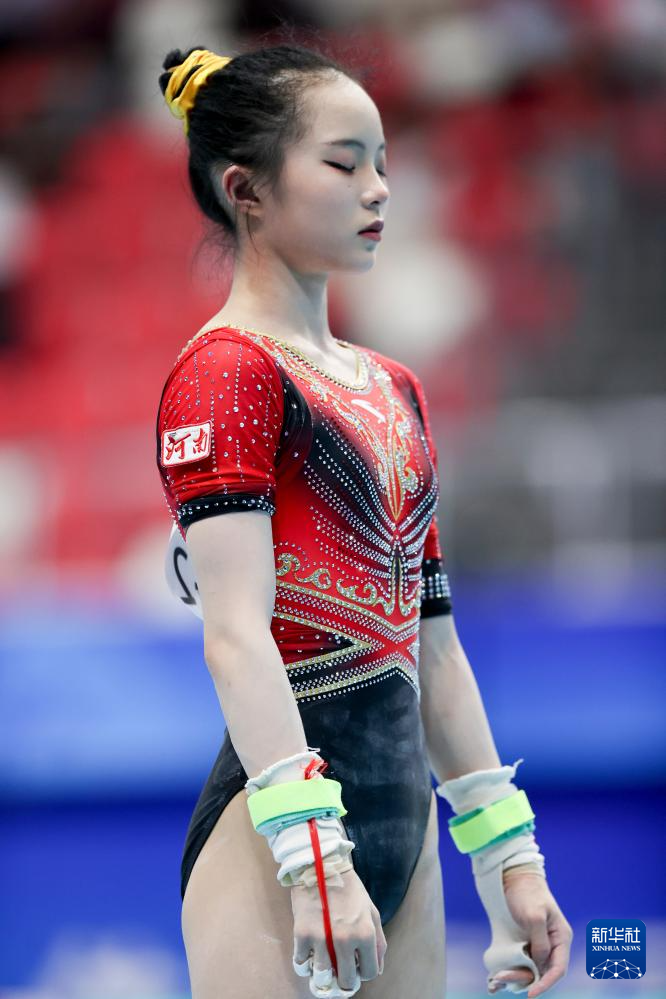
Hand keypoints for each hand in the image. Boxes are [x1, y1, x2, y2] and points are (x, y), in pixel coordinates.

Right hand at [291, 866, 386, 994]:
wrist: (320, 864)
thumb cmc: (348, 887)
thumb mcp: (370, 910)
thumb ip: (378, 940)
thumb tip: (376, 968)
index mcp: (365, 933)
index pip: (369, 973)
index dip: (363, 972)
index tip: (357, 966)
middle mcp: (345, 939)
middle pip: (346, 981)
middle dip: (344, 979)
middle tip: (340, 969)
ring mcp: (322, 939)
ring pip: (322, 978)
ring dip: (324, 974)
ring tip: (324, 963)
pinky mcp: (302, 934)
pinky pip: (302, 964)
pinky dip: (305, 963)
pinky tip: (310, 952)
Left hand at [488, 869, 572, 998]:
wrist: (513, 876)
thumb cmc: (526, 892)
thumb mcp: (534, 915)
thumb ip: (540, 941)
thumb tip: (539, 962)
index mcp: (560, 937)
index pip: (558, 968)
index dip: (546, 983)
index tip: (531, 994)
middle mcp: (552, 944)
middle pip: (542, 971)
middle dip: (524, 978)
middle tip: (501, 978)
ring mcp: (538, 943)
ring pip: (530, 968)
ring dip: (515, 974)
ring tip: (495, 978)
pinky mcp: (525, 942)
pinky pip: (520, 961)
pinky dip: (511, 968)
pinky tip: (497, 972)